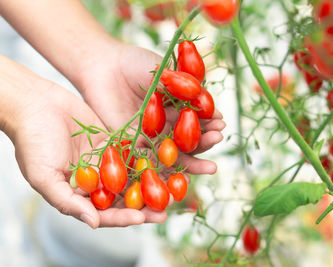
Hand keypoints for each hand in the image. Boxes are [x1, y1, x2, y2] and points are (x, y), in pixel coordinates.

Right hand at [12, 81, 166, 227]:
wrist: (36, 104)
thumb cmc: (32, 141)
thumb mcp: (43, 176)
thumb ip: (67, 202)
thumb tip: (93, 224)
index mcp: (79, 195)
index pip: (104, 212)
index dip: (123, 217)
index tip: (142, 218)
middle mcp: (96, 181)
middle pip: (124, 198)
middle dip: (145, 205)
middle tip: (166, 209)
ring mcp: (106, 162)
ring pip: (133, 176)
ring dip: (152, 183)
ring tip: (173, 187)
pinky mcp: (114, 142)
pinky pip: (134, 152)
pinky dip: (149, 157)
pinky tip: (166, 159)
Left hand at [77, 43, 225, 174]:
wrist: (104, 66)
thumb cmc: (135, 63)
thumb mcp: (163, 70)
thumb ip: (181, 85)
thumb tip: (204, 99)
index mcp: (177, 107)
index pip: (198, 118)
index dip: (210, 121)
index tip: (221, 121)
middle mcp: (166, 125)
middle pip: (189, 139)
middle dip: (206, 141)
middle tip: (219, 138)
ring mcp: (151, 137)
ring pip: (174, 154)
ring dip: (193, 162)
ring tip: (211, 167)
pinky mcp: (133, 145)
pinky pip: (151, 160)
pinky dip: (166, 170)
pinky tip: (182, 176)